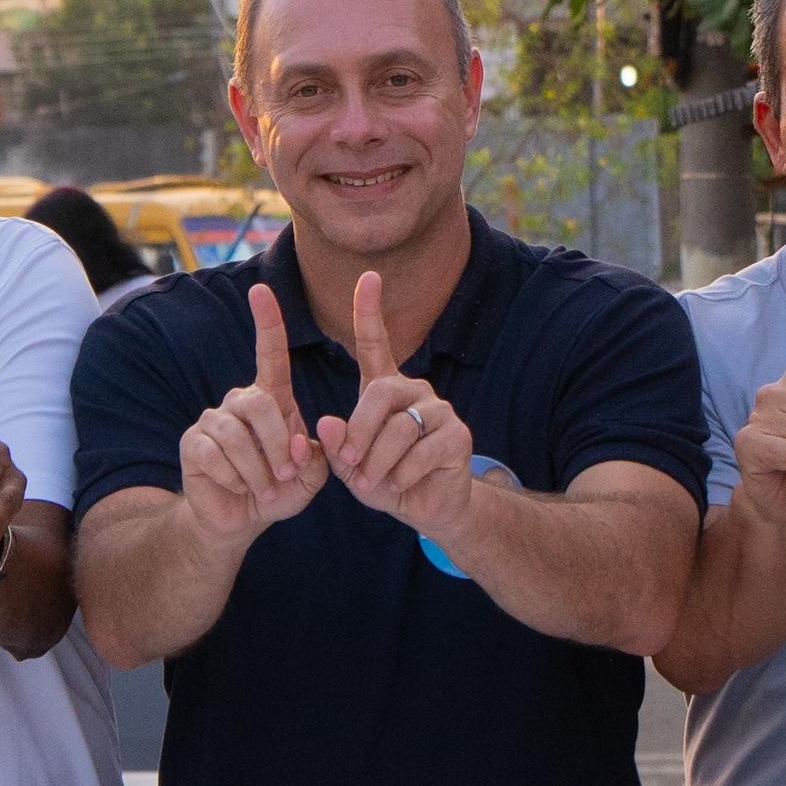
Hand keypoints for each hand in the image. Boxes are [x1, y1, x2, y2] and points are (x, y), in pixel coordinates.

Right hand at [179, 282, 326, 543]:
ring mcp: (212, 420)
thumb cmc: (277, 490)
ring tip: (264, 488)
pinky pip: (217, 454)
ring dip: (258, 469)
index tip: (261, 289)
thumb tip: (303, 440)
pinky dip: (237, 478)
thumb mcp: (309, 477)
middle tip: (285, 474)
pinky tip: (238, 487)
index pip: (269, 354)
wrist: (239, 519)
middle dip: (278, 444)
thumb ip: (317, 458)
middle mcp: (238, 402)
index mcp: (270, 400)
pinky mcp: (193, 443)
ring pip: (237, 433)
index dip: (267, 322)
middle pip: (259, 402)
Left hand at [313, 272, 475, 536]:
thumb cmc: (384, 480)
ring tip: (374, 482)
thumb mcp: (350, 467)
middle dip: (358, 432)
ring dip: (378, 462)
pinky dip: (402, 474)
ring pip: (399, 428)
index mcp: (384, 389)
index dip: (369, 311)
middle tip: (351, 464)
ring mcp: (439, 409)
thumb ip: (337, 446)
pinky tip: (400, 484)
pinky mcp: (458, 434)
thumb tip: (327, 421)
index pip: (376, 343)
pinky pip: (422, 451)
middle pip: (379, 394)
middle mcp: (413, 390)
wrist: (427, 508)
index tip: (367, 277)